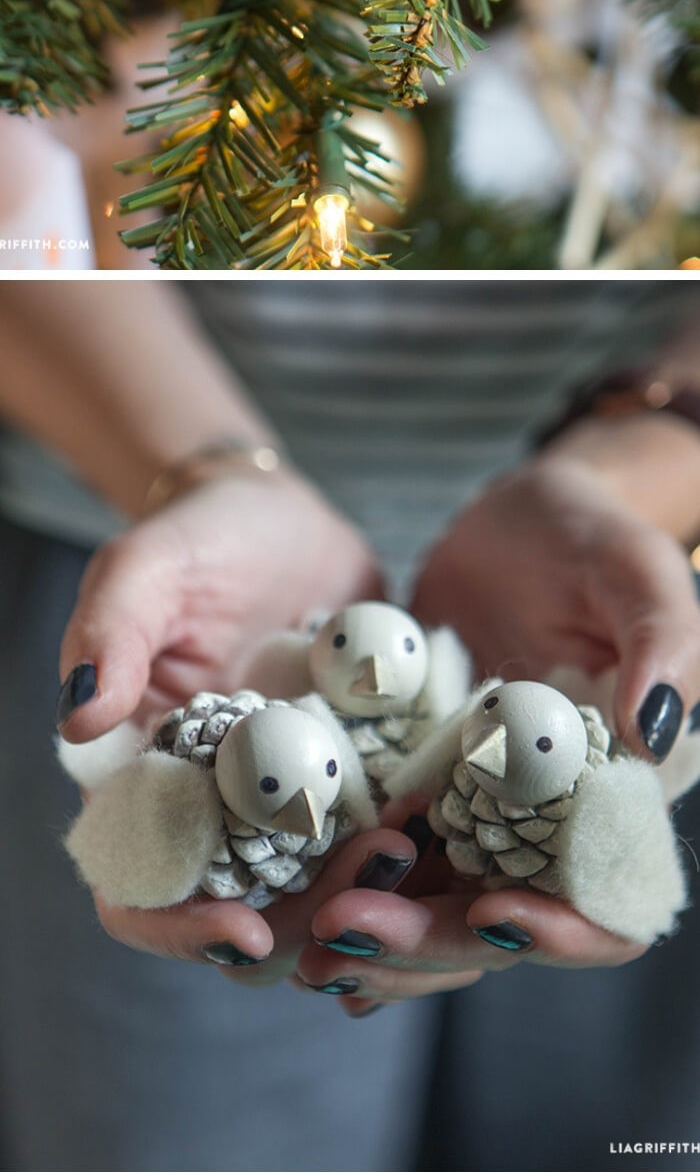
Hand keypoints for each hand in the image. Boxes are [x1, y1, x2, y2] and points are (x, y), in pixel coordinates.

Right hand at [57, 464, 381, 962]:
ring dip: (367, 889)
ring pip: (325, 888)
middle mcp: (217, 812)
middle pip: (249, 907)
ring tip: (410, 844)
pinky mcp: (359, 781)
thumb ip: (110, 635)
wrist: (282, 517)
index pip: (141, 888)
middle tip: (368, 867)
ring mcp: (293, 805)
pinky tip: (445, 817)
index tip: (244, 930)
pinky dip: (416, 841)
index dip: (181, 928)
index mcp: (145, 783)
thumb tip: (78, 719)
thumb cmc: (197, 539)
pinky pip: (386, 832)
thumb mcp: (146, 567)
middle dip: (307, 913)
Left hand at [302, 453, 699, 1010]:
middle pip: (498, 922)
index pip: (607, 901)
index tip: (492, 913)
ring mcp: (479, 811)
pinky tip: (292, 908)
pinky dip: (343, 883)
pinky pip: (383, 850)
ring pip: (432, 904)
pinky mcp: (420, 785)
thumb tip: (649, 730)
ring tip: (307, 946)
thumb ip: (659, 645)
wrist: (515, 519)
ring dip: (377, 935)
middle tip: (350, 925)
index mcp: (616, 796)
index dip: (558, 929)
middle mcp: (548, 823)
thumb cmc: (595, 539)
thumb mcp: (636, 573)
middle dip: (429, 940)